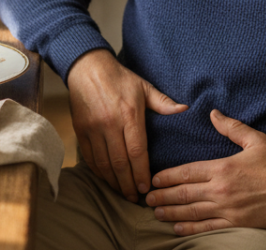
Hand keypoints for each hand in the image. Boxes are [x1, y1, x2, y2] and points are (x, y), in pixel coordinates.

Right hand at [67, 49, 187, 202]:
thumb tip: (185, 109)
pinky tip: (106, 178)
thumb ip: (163, 102)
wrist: (87, 68)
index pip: (137, 151)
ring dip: (113, 181)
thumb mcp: (144, 87)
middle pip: (119, 163)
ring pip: (103, 163)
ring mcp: (93, 128)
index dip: (141, 173)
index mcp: (129, 114)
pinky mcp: (81, 130)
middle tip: (135, 198)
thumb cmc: (119, 78)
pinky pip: (89, 157)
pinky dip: (98, 171)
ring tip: (122, 192)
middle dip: (128, 184)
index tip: (146, 187)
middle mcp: (110, 124)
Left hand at [145, 110, 265, 234]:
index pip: (187, 173)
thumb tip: (213, 113)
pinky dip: (191, 228)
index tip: (154, 179)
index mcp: (222, 168)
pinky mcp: (237, 223)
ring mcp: (228, 209)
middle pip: (184, 194)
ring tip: (156, 213)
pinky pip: (208, 227)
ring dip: (171, 213)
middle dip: (163, 196)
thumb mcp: (254, 139)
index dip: (167, 177)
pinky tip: (177, 228)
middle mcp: (221, 190)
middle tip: (146, 198)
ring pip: (192, 212)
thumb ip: (231, 127)